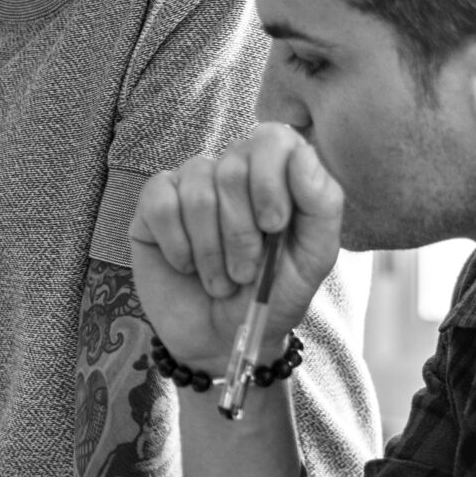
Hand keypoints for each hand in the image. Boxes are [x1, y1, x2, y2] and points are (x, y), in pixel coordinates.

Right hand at [127, 122, 342, 373]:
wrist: (225, 338)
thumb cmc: (273, 296)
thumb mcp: (314, 258)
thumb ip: (322, 204)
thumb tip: (302, 153)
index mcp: (276, 176)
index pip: (273, 138)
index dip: (270, 179)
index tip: (273, 226)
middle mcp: (232, 172)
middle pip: (232, 167)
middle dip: (240, 231)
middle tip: (246, 272)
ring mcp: (190, 185)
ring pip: (196, 189)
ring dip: (210, 248)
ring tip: (219, 281)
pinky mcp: (153, 205)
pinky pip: (160, 202)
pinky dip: (177, 243)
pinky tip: (186, 264)